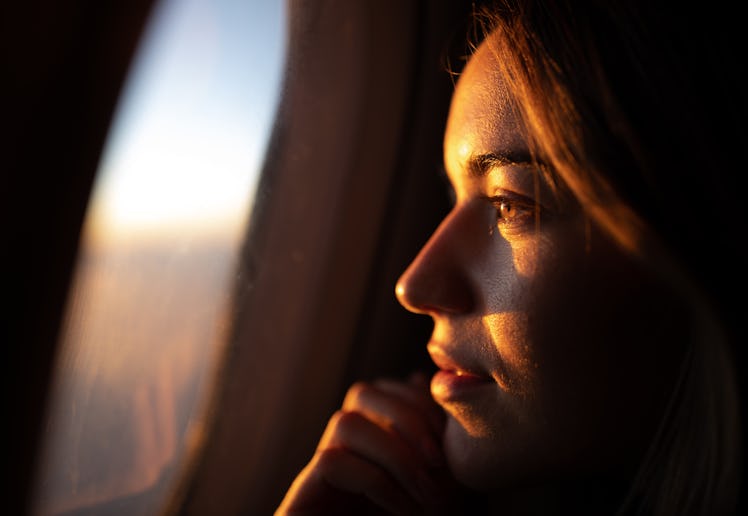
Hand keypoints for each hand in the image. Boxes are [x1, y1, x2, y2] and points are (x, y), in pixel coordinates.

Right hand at [275, 372, 460, 514]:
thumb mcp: (443, 491)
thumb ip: (435, 442)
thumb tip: (418, 378)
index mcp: (378, 445)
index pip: (388, 390)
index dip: (421, 402)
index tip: (452, 439)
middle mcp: (348, 453)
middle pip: (362, 393)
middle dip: (407, 417)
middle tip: (438, 461)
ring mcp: (323, 478)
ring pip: (345, 421)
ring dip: (395, 451)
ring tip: (425, 492)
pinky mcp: (305, 502)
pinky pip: (332, 462)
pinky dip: (376, 479)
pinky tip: (402, 508)